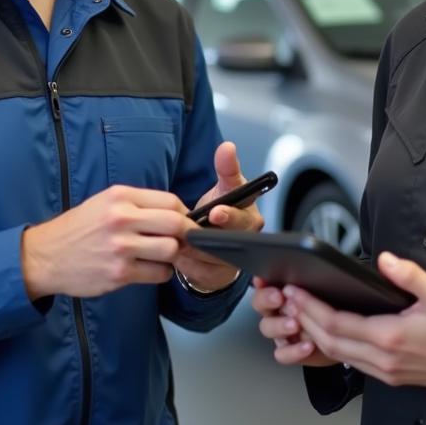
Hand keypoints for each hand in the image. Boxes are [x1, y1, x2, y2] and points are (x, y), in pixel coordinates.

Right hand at [21, 185, 188, 299]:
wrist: (45, 256)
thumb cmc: (79, 228)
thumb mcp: (105, 202)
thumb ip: (138, 204)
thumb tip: (175, 212)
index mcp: (120, 197)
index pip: (170, 201)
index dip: (184, 213)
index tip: (186, 222)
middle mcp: (122, 219)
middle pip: (176, 224)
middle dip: (186, 234)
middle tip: (184, 241)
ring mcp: (121, 247)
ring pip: (171, 250)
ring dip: (174, 255)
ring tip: (164, 256)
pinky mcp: (119, 273)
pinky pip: (158, 273)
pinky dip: (161, 272)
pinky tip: (150, 269)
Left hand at [173, 141, 264, 291]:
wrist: (217, 239)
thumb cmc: (223, 208)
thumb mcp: (226, 186)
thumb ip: (226, 168)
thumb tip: (227, 147)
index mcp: (250, 218)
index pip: (242, 219)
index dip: (229, 216)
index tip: (216, 211)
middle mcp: (246, 243)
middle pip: (225, 243)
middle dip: (203, 238)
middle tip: (186, 233)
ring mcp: (232, 263)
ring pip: (207, 259)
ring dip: (190, 250)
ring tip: (175, 240)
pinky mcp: (217, 277)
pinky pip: (197, 273)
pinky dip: (184, 264)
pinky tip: (175, 254)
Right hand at [251, 277, 337, 367]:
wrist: (344, 334)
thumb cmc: (333, 305)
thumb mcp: (323, 287)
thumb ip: (310, 280)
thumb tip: (306, 268)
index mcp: (282, 291)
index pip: (263, 282)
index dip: (260, 281)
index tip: (263, 280)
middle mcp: (277, 311)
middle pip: (260, 304)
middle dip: (267, 299)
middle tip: (279, 298)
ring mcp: (282, 332)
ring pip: (267, 328)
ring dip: (279, 325)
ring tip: (294, 324)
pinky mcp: (290, 351)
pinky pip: (282, 354)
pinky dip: (293, 351)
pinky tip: (308, 345)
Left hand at [283, 252, 425, 403]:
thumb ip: (410, 275)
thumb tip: (385, 259)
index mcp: (390, 337)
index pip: (337, 324)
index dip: (312, 308)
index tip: (295, 292)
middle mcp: (382, 359)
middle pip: (330, 341)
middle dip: (306, 320)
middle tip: (288, 300)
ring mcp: (385, 371)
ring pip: (339, 355)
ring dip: (316, 335)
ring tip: (301, 313)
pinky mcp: (391, 376)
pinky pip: (352, 362)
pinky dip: (334, 347)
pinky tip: (329, 333)